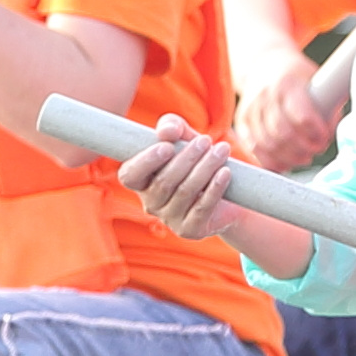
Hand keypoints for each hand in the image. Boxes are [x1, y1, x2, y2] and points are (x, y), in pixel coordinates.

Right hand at [122, 115, 261, 240]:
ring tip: (222, 150)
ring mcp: (169, 219)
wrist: (226, 189)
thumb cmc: (196, 158)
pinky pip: (202, 208)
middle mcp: (150, 203)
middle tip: (206, 140)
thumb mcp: (184, 137)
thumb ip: (172, 126)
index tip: (167, 146)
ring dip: (205, 168)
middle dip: (187, 158)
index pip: (130, 175)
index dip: (145, 162)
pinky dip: (214, 188)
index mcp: (141, 181)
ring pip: (185, 192)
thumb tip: (167, 131)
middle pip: (164, 182)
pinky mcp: (190, 229)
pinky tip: (225, 172)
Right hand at [231, 48, 352, 171]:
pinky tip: (285, 162)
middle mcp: (266, 96)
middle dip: (304, 148)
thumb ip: (326, 106)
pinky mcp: (242, 121)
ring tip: (303, 157)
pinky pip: (254, 149)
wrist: (264, 64)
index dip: (316, 132)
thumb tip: (329, 134)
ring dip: (289, 157)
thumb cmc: (296, 76)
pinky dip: (271, 161)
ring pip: (268, 145)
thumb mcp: (316, 80)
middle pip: (284, 134)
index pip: (302, 116)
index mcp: (288, 84)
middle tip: (315, 149)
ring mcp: (251, 109)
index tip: (324, 136)